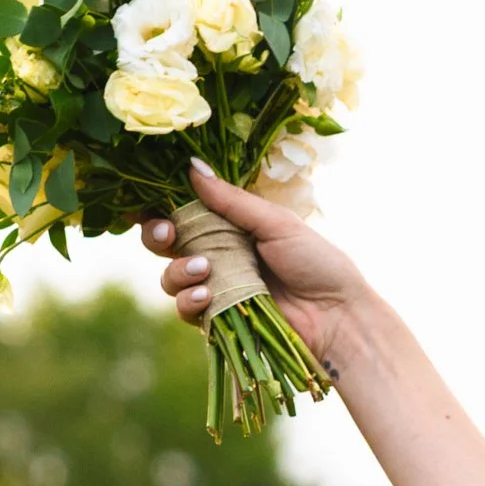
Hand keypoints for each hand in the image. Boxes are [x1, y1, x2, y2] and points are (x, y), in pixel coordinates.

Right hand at [139, 160, 370, 373]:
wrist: (337, 315)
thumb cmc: (316, 263)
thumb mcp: (275, 222)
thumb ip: (231, 200)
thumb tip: (190, 166)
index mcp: (229, 224)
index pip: (182, 210)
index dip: (158, 205)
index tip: (147, 201)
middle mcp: (216, 253)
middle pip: (164, 241)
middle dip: (157, 234)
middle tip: (169, 233)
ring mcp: (216, 287)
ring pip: (170, 276)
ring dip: (176, 270)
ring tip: (202, 268)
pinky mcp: (219, 319)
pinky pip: (187, 309)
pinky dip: (189, 300)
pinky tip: (207, 294)